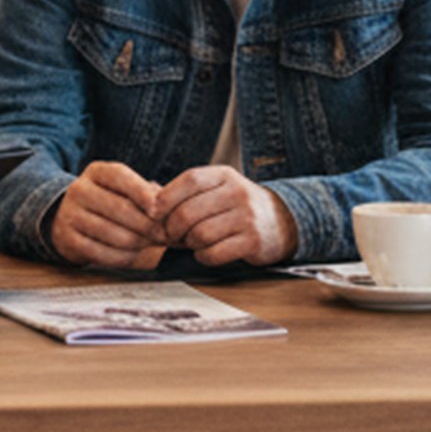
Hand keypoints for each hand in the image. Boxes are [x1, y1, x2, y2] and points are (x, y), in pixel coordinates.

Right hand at [50, 161, 167, 268]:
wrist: (68, 218)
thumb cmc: (108, 202)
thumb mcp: (123, 189)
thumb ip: (148, 195)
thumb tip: (176, 209)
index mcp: (97, 172)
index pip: (121, 177)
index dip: (143, 194)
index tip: (162, 210)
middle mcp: (80, 190)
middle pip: (120, 209)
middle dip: (148, 225)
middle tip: (166, 235)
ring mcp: (70, 215)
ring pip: (113, 233)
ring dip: (139, 243)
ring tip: (152, 244)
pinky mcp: (68, 240)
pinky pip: (102, 253)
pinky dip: (123, 256)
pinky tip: (134, 253)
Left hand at [153, 166, 297, 266]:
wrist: (283, 221)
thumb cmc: (238, 206)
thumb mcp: (218, 188)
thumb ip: (188, 192)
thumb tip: (147, 199)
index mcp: (224, 175)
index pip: (189, 180)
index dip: (166, 197)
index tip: (153, 212)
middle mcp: (237, 192)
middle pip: (188, 212)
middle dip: (173, 228)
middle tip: (172, 235)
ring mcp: (247, 217)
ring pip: (199, 234)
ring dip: (189, 244)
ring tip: (192, 243)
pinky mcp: (252, 241)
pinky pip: (214, 253)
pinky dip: (203, 256)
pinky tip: (206, 253)